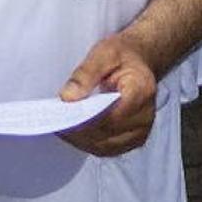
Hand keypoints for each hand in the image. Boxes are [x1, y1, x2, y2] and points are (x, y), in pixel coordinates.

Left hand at [57, 33, 157, 156]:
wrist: (140, 61)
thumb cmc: (122, 54)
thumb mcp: (103, 53)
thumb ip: (85, 74)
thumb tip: (67, 98)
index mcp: (141, 90)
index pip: (111, 116)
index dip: (86, 120)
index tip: (63, 116)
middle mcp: (146, 115)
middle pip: (107, 134)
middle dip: (80, 131)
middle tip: (55, 122)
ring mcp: (142, 131)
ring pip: (106, 146)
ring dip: (82, 140)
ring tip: (61, 127)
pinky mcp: (135, 139)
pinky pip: (109, 149)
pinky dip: (90, 143)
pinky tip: (74, 133)